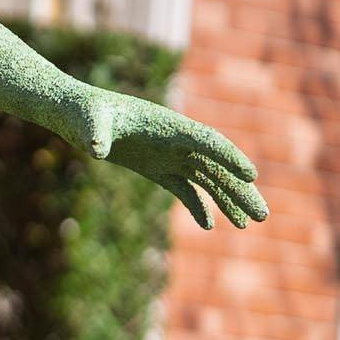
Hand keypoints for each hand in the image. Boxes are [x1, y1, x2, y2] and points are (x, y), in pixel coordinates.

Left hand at [60, 87, 267, 229]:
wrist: (76, 114)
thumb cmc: (83, 113)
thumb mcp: (89, 122)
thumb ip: (96, 134)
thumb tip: (96, 149)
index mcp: (168, 126)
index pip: (208, 142)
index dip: (230, 157)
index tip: (252, 175)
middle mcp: (176, 141)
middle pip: (217, 166)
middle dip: (240, 190)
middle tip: (263, 215)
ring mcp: (169, 156)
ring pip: (207, 180)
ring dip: (228, 201)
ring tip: (247, 224)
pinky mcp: (157, 169)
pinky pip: (184, 190)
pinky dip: (197, 206)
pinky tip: (209, 226)